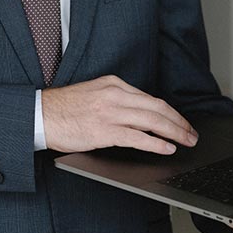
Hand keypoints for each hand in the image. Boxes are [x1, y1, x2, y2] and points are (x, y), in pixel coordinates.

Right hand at [41, 75, 198, 153]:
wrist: (40, 114)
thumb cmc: (64, 109)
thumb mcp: (94, 94)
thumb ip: (116, 100)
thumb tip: (140, 114)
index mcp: (113, 84)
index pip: (151, 98)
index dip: (171, 112)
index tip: (181, 122)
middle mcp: (115, 95)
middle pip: (158, 107)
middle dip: (179, 122)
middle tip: (191, 133)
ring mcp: (110, 112)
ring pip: (152, 120)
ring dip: (174, 132)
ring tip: (186, 141)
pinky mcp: (104, 130)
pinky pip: (137, 136)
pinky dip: (155, 142)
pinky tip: (167, 148)